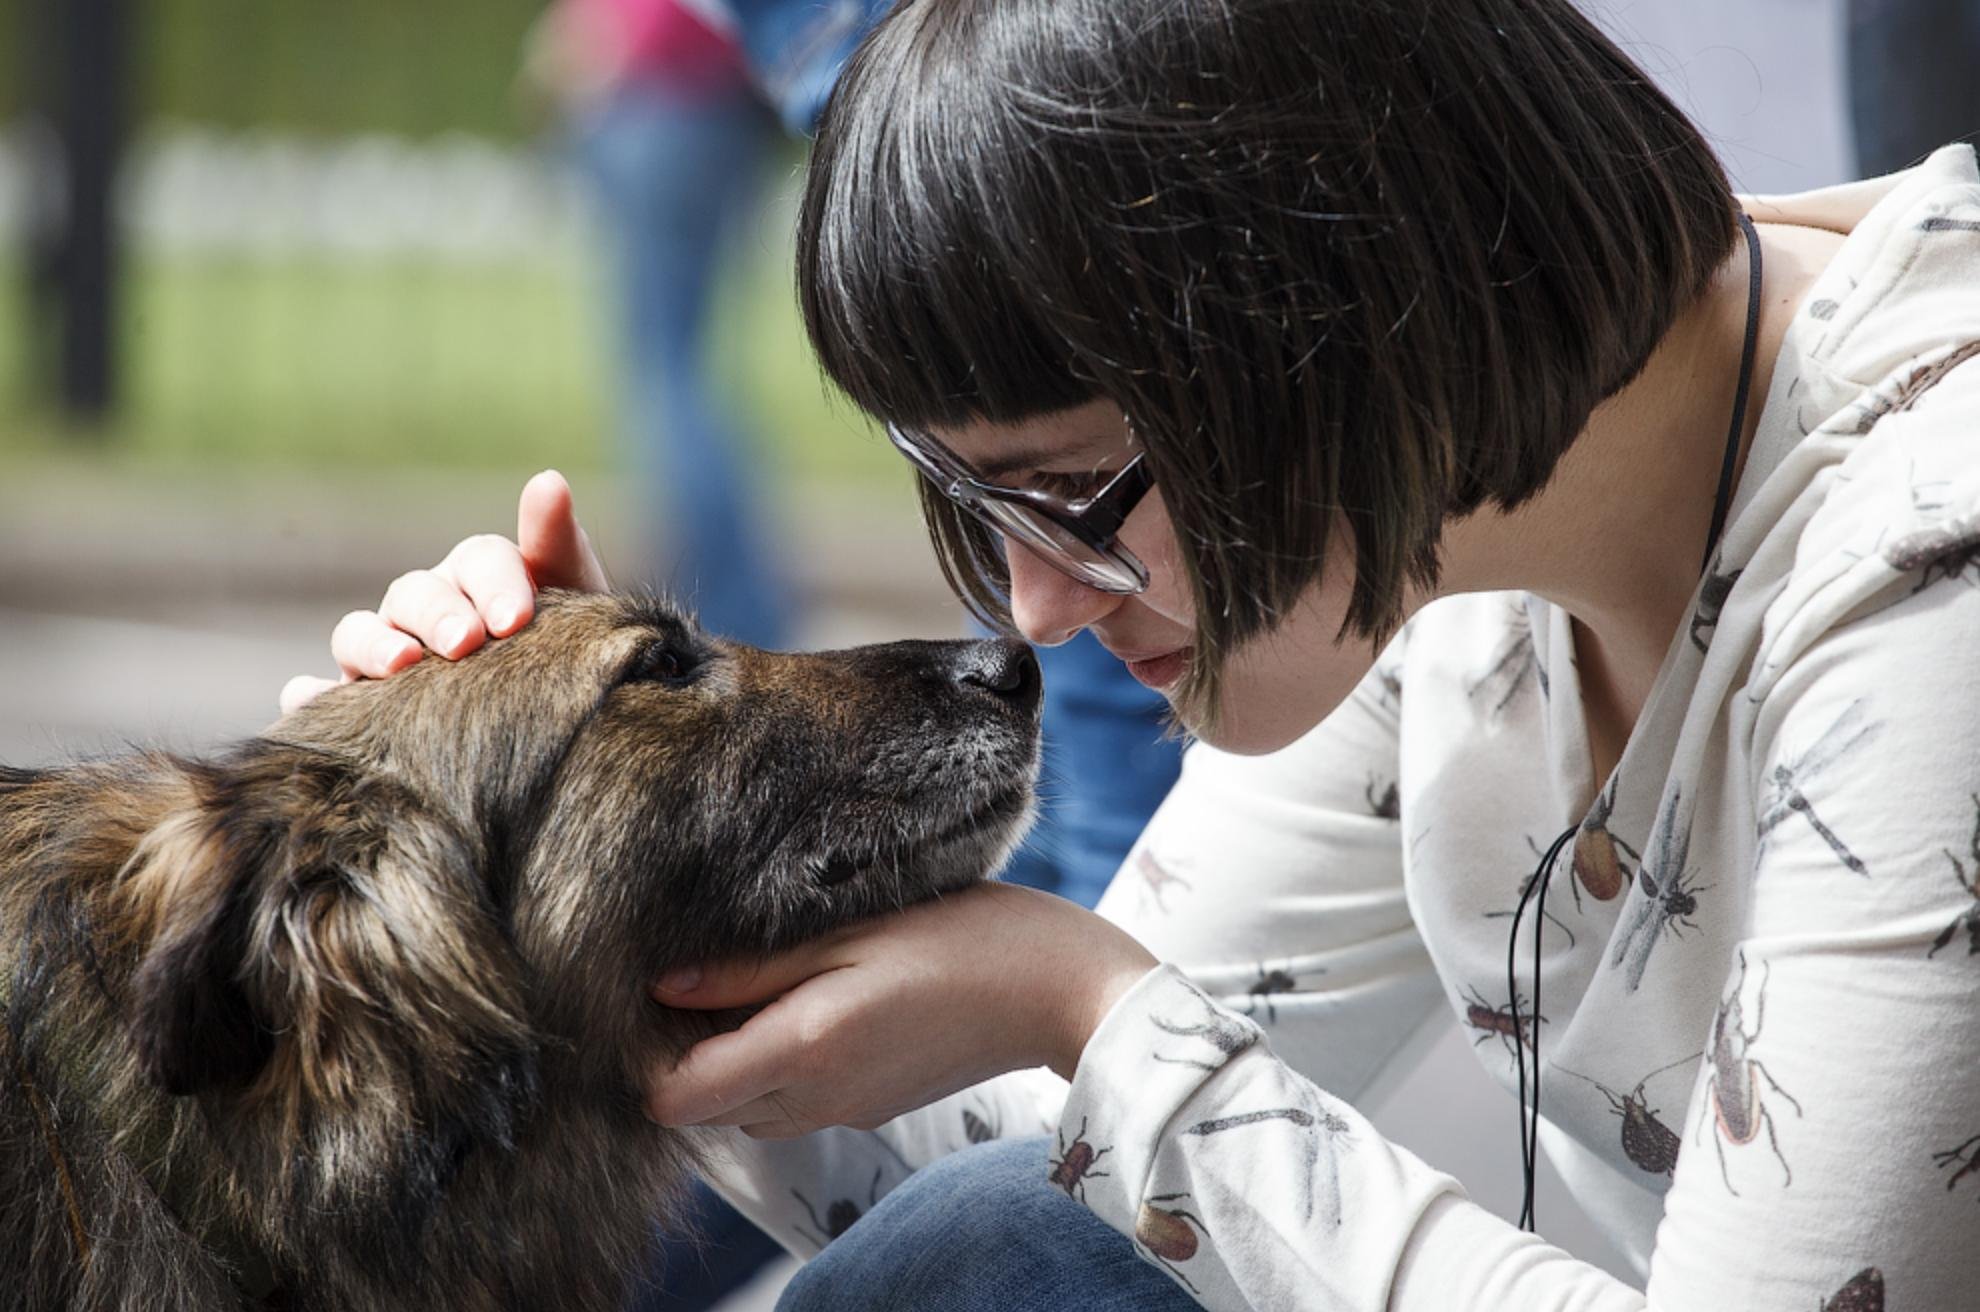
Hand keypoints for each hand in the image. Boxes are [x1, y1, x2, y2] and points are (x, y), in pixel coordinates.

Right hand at [281, 470, 609, 710]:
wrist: (559, 725)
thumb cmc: (568, 655)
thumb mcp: (576, 603)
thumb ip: (558, 546)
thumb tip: (548, 480)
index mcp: (478, 577)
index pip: (479, 561)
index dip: (495, 585)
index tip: (516, 620)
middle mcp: (425, 609)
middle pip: (415, 594)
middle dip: (438, 615)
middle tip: (465, 644)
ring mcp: (384, 654)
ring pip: (358, 633)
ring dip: (373, 644)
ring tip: (400, 665)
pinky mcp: (356, 704)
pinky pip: (319, 695)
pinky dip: (310, 695)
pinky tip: (310, 700)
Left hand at [646, 883, 1158, 1138]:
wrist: (1059, 989)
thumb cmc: (965, 939)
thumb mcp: (852, 932)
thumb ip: (752, 968)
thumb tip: (663, 987)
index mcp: (802, 1050)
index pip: (672, 1099)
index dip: (651, 1052)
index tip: (664, 992)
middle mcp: (815, 1099)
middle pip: (705, 1106)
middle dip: (694, 1050)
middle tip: (718, 971)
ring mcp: (845, 1111)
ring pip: (750, 1106)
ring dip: (741, 1056)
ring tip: (775, 979)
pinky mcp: (872, 1107)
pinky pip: (798, 1099)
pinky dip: (787, 1059)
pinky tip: (822, 996)